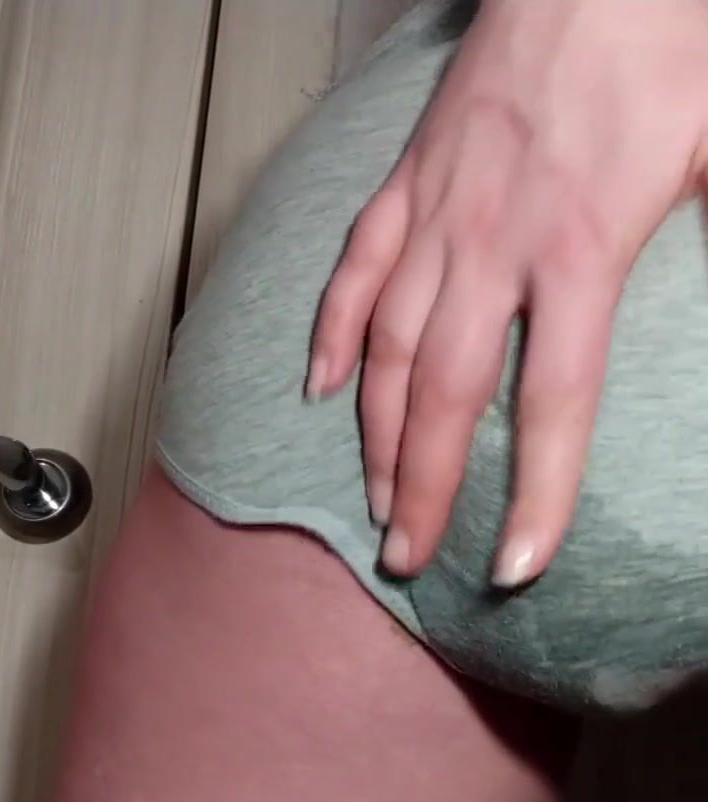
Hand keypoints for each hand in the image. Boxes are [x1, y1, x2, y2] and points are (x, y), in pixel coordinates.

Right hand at [307, 0, 707, 585]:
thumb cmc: (666, 53)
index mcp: (580, 247)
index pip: (551, 399)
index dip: (534, 491)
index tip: (518, 564)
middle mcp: (491, 244)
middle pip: (442, 393)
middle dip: (422, 488)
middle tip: (407, 558)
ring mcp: (436, 214)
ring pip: (384, 346)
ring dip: (374, 434)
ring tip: (373, 501)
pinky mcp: (405, 184)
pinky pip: (353, 271)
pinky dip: (329, 333)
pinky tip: (321, 389)